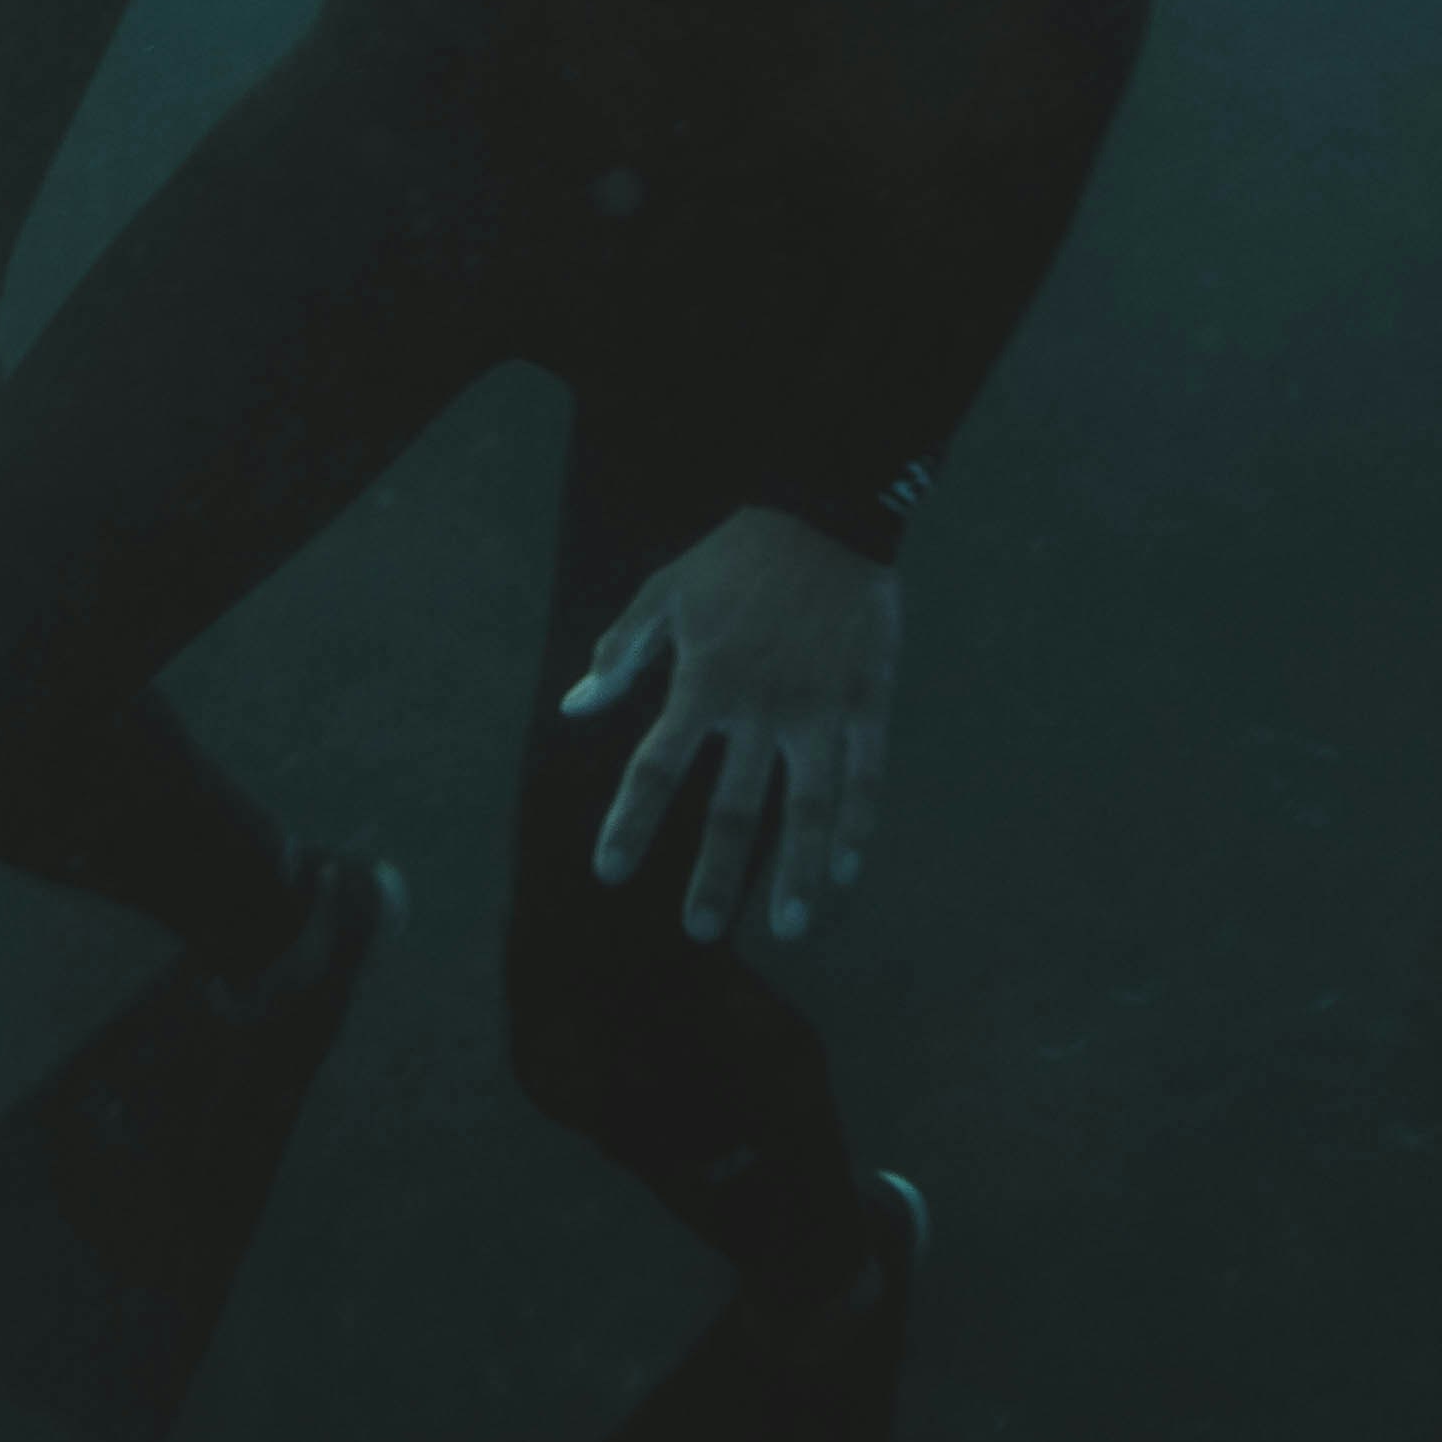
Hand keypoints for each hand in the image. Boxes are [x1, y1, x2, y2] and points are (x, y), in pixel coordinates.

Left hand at [563, 507, 899, 951]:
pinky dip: (859, 825)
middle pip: (735, 809)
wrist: (828, 510)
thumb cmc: (737, 557)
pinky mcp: (869, 701)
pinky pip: (866, 776)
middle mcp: (762, 707)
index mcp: (705, 681)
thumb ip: (620, 653)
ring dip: (798, 873)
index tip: (610, 872)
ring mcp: (821, 709)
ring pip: (809, 809)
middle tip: (699, 931)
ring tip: (788, 926)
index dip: (631, 823)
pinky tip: (848, 870)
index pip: (658, 768)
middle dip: (716, 876)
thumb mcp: (665, 592)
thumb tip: (573, 707)